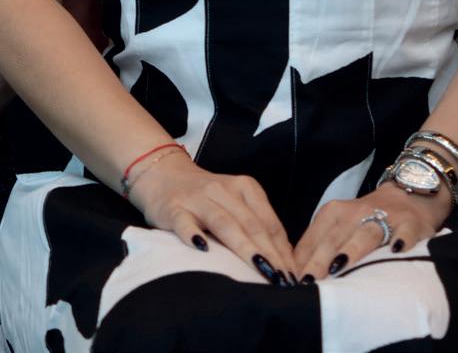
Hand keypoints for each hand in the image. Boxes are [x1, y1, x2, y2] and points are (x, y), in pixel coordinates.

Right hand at [127, 150, 297, 284]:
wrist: (162, 174)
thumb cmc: (207, 197)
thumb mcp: (236, 203)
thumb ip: (258, 226)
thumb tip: (286, 262)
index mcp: (244, 187)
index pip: (269, 223)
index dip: (284, 251)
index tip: (295, 277)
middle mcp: (221, 189)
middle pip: (250, 224)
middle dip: (271, 254)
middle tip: (284, 282)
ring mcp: (196, 198)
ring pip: (223, 223)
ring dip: (244, 248)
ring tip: (261, 269)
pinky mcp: (173, 208)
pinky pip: (184, 222)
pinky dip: (193, 234)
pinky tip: (202, 249)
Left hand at [293, 183, 450, 279]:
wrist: (405, 197)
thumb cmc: (365, 219)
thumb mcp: (339, 226)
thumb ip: (320, 245)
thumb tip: (298, 273)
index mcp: (333, 213)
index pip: (314, 238)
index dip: (303, 260)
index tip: (296, 281)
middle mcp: (354, 213)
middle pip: (334, 238)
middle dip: (320, 261)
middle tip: (311, 282)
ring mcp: (384, 217)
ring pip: (364, 234)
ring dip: (352, 251)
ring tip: (340, 269)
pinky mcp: (409, 224)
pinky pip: (404, 233)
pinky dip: (400, 241)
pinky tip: (396, 252)